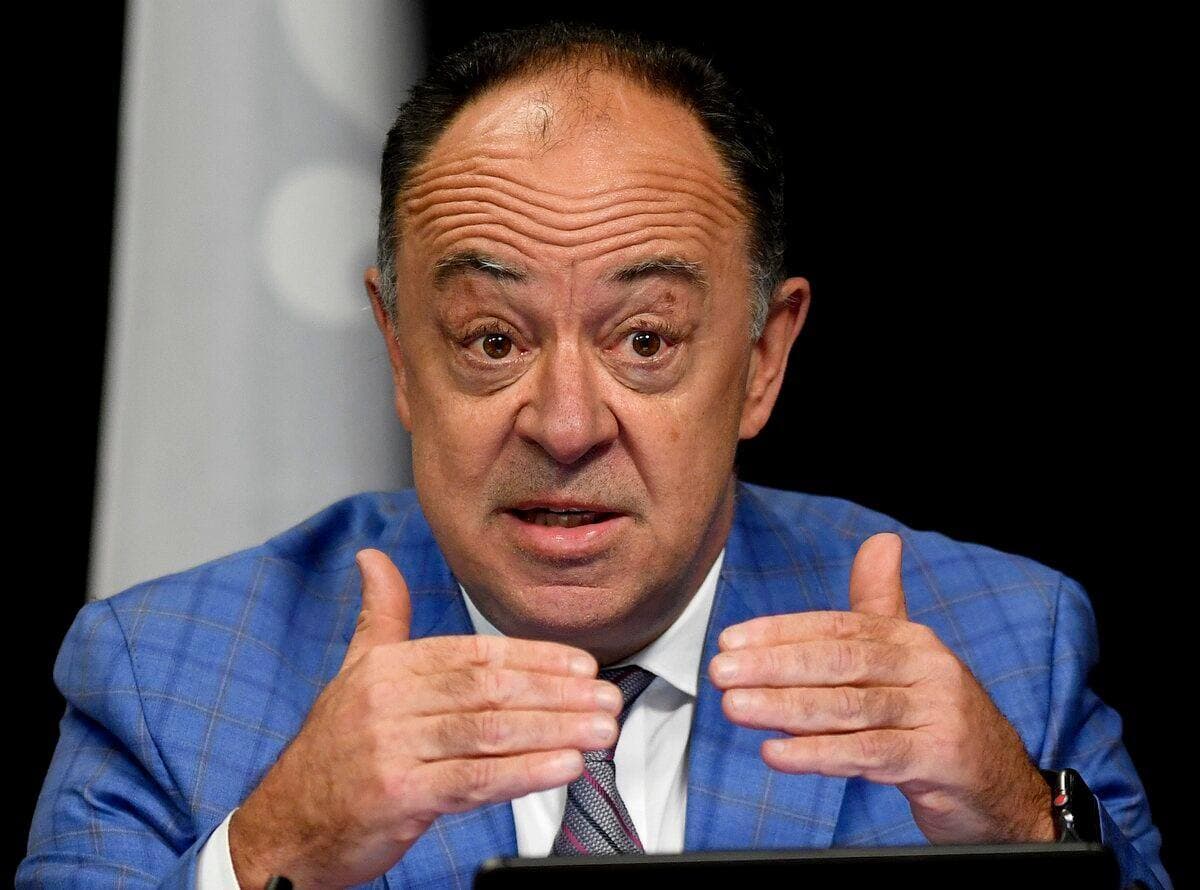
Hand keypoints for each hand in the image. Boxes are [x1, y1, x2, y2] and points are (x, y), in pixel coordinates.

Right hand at [228, 549, 621, 888]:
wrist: (285, 824)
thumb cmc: (334, 749)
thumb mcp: (355, 672)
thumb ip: (381, 615)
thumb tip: (372, 558)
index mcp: (389, 667)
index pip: (475, 654)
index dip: (535, 658)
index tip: (582, 666)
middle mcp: (389, 701)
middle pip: (489, 689)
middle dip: (557, 694)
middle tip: (607, 699)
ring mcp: (392, 748)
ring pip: (489, 732)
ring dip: (554, 731)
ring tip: (600, 731)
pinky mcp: (398, 796)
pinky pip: (473, 780)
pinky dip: (524, 773)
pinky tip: (564, 768)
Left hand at [708, 532, 1055, 843]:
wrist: (1001, 786)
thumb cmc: (938, 719)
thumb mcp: (910, 660)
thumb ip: (883, 604)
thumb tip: (880, 541)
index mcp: (911, 640)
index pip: (837, 628)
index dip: (781, 632)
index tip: (729, 640)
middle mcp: (927, 668)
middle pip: (840, 662)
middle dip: (774, 666)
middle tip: (721, 671)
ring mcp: (937, 713)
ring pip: (850, 707)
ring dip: (785, 707)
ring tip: (735, 707)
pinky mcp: (940, 759)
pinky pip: (871, 755)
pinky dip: (819, 754)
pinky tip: (776, 752)